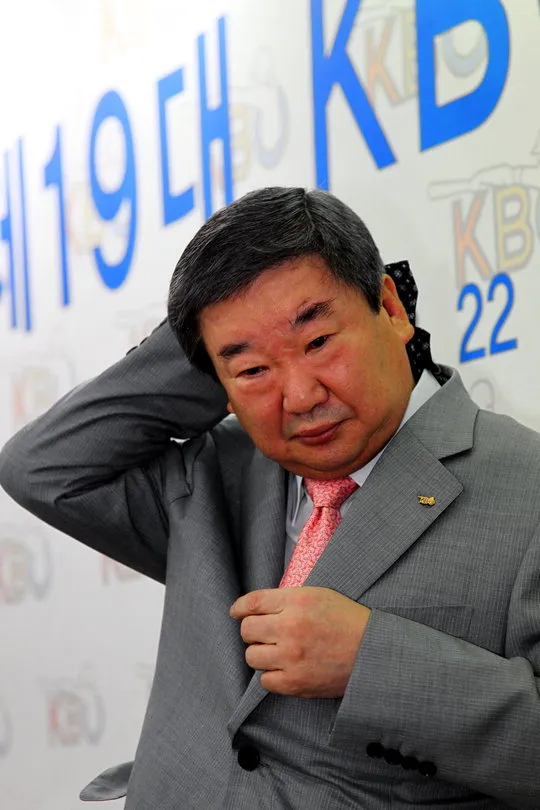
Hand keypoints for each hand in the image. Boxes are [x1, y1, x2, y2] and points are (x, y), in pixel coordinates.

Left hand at [230, 587, 370, 697]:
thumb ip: (287, 598)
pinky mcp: (296, 683)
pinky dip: (271, 675)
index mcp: (296, 602)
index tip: (236, 612)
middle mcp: (290, 628)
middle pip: (247, 630)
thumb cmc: (347, 620)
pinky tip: (284, 668)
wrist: (372, 652)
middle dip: (253, 630)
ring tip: (275, 651)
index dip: (240, 607)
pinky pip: (265, 681)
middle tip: (264, 633)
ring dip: (260, 653)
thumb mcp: (319, 595)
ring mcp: (291, 658)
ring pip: (252, 656)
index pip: (253, 603)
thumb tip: (257, 606)